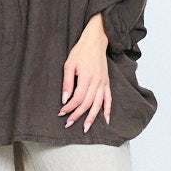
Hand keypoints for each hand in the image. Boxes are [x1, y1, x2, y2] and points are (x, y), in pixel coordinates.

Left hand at [59, 14, 111, 133]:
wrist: (95, 42)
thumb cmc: (80, 52)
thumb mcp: (69, 65)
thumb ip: (67, 82)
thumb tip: (65, 99)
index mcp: (87, 77)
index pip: (78, 98)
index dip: (69, 107)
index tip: (61, 112)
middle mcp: (97, 82)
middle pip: (87, 104)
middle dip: (77, 115)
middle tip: (69, 124)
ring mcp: (103, 83)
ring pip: (98, 105)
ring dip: (92, 118)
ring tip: (86, 128)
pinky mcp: (107, 83)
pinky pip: (109, 99)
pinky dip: (108, 110)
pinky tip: (106, 120)